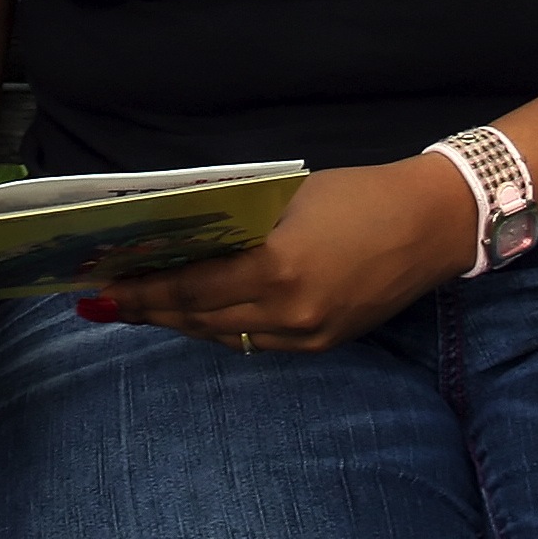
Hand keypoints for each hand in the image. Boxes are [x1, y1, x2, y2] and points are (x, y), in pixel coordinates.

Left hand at [90, 156, 479, 353]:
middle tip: (106, 304)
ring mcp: (310, 336)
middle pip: (200, 320)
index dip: (144, 290)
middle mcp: (290, 313)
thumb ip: (238, 224)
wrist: (432, 225)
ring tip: (141, 310)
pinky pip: (259, 343)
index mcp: (276, 269)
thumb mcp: (287, 198)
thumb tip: (182, 235)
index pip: (191, 288)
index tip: (104, 287)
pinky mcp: (326, 344)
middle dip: (150, 312)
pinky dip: (222, 329)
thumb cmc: (358, 194)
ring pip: (227, 337)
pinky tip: (197, 316)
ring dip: (181, 324)